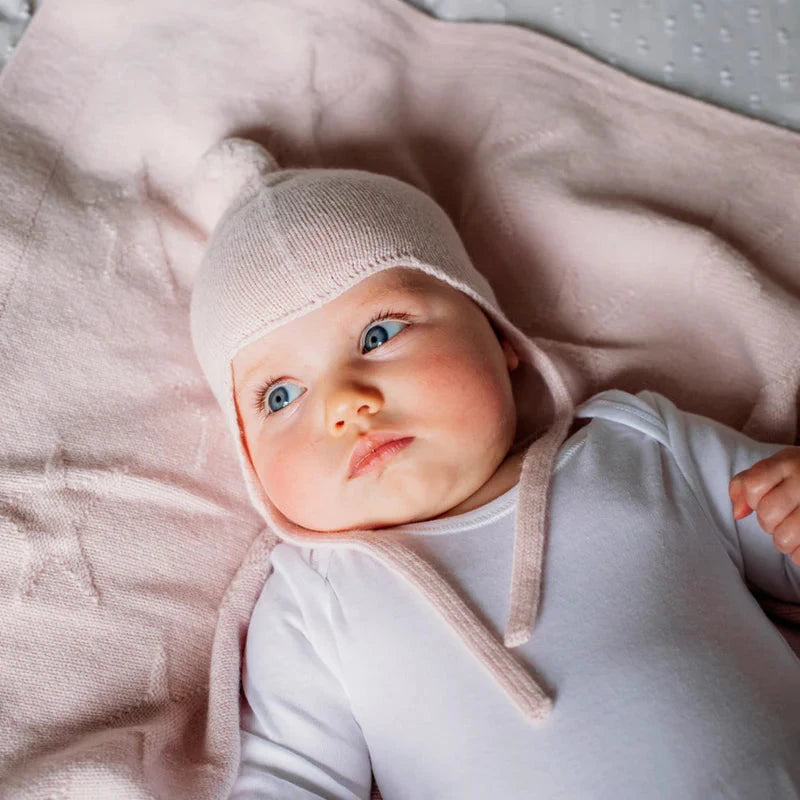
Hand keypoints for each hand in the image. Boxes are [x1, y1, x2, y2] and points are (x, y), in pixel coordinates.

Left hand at [729, 447, 799, 566]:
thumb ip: (746, 483)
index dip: (752, 499)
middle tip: (783, 516)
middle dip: (768, 521)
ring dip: (784, 540)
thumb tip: (738, 513)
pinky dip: (799, 554)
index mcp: (789, 463)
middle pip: (767, 515)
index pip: (752, 487)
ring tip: (793, 530)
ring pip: (784, 538)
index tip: (763, 497)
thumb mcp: (776, 467)